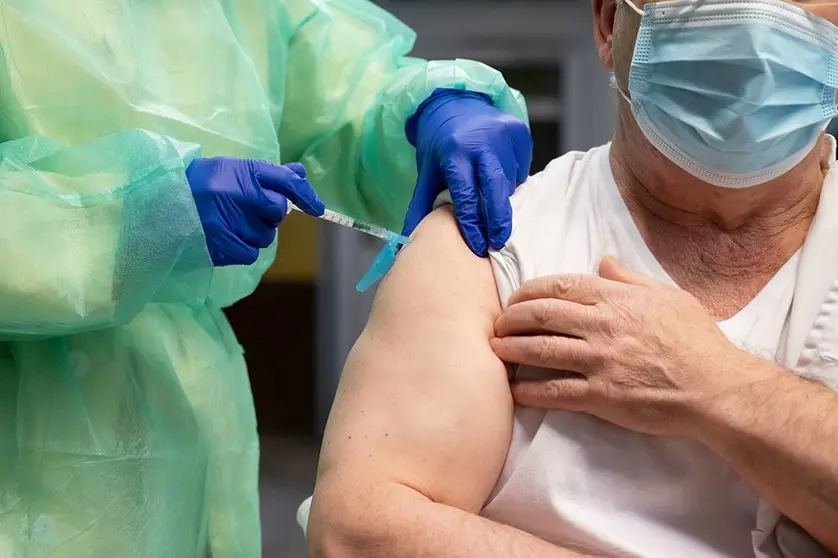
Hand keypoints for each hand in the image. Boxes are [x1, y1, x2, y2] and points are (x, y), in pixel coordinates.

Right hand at [187, 158, 324, 265]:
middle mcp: (239, 195)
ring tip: (229, 222)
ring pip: (266, 235)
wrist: (159, 205)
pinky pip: (251, 252)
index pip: (284, 181)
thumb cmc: (199, 185)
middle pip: (277, 211)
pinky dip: (243, 247)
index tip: (317, 208)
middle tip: (245, 209)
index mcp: (242, 172)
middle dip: (268, 213)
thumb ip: (267, 174)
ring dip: (254, 232)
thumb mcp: (231, 170)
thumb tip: (300, 173)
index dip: (305, 194)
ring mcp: (231, 222)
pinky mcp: (223, 246)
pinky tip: (224, 236)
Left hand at [403, 88, 532, 256]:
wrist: (454, 101)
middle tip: (497, 242)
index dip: (473, 224)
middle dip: (498, 220)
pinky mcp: (520, 132)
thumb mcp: (427, 171)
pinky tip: (498, 176)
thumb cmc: (439, 143)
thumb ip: (421, 206)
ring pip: (510, 181)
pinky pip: (521, 168)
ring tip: (489, 199)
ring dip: (502, 197)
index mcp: (455, 152)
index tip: (478, 246)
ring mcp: (504, 134)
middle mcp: (482, 141)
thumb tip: (407, 241)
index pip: (466, 196)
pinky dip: (513, 179)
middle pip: (496, 189)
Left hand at [490, 257, 770, 436]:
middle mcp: (602, 326)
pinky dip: (530, 392)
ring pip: (541, 351)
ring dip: (511, 350)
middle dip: (511, 318)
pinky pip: (555, 392)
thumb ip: (630, 278)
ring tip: (495, 350)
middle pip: (540, 315)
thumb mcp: (668, 295)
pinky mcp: (601, 396)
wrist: (717, 387)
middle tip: (498, 324)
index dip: (528, 291)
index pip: (559, 286)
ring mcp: (599, 361)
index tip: (515, 298)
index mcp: (616, 298)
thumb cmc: (697, 340)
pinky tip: (514, 391)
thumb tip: (602, 260)